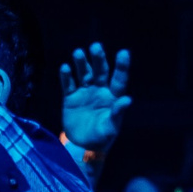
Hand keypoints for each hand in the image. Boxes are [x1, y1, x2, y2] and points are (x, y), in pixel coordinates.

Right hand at [59, 43, 133, 160]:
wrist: (82, 145)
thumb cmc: (102, 136)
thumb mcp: (111, 126)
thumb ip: (118, 112)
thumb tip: (127, 99)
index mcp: (113, 96)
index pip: (119, 78)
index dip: (121, 66)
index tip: (123, 53)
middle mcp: (100, 91)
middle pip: (100, 71)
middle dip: (98, 59)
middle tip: (95, 46)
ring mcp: (85, 93)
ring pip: (84, 74)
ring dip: (82, 63)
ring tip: (78, 53)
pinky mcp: (70, 98)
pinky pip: (68, 84)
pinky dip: (66, 76)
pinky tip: (65, 68)